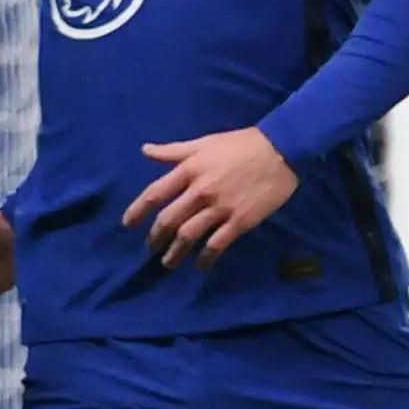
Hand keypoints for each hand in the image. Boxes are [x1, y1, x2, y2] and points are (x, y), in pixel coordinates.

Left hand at [125, 128, 296, 266]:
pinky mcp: (240, 221)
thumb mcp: (203, 143)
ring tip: (168, 263)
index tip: (127, 224)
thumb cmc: (240, 145)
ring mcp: (220, 208)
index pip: (155, 194)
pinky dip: (206, 258)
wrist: (281, 151)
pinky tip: (200, 266)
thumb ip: (173, 151)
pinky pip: (217, 245)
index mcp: (189, 170)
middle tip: (151, 248)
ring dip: (175, 252)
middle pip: (169, 220)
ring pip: (189, 235)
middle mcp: (200, 191)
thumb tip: (145, 150)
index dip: (138, 210)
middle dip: (156, 237)